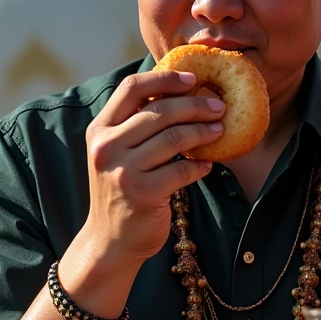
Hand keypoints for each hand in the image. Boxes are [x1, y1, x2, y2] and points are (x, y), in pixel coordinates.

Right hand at [74, 69, 223, 272]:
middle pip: (159, 111)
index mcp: (99, 129)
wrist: (111, 241)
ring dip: (202, 132)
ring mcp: (123, 170)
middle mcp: (106, 147)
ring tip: (220, 131)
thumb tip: (180, 92)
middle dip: (195, 105)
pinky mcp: (142, 193)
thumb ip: (136, 125)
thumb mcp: (117, 153)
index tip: (192, 79)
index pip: (131, 88)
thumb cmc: (123, 190)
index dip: (164, 78)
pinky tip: (208, 164)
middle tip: (219, 107)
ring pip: (173, 138)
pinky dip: (200, 165)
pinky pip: (181, 169)